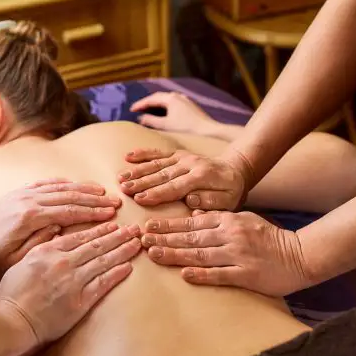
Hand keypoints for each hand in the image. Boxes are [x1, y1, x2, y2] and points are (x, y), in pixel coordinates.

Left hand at [0, 179, 121, 279]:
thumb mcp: (17, 260)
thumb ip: (41, 244)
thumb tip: (60, 228)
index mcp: (31, 218)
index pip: (69, 212)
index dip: (92, 213)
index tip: (110, 214)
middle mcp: (29, 201)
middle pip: (69, 196)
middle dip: (94, 199)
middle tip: (114, 202)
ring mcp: (23, 195)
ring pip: (60, 187)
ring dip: (82, 189)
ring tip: (102, 191)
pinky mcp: (18, 194)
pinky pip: (45, 184)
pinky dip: (63, 183)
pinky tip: (75, 184)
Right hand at [0, 222, 141, 346]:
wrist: (13, 321)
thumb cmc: (12, 295)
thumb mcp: (21, 263)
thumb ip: (40, 247)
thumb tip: (55, 234)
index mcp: (48, 251)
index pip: (80, 236)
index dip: (100, 229)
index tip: (113, 224)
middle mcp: (63, 262)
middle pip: (96, 245)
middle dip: (118, 236)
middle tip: (134, 229)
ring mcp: (73, 281)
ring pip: (104, 261)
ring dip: (123, 251)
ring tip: (136, 243)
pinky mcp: (80, 301)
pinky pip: (103, 283)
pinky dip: (117, 273)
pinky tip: (128, 266)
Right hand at [118, 147, 252, 209]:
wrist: (235, 169)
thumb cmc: (230, 191)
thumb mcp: (229, 201)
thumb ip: (211, 202)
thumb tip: (191, 200)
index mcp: (202, 176)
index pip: (176, 186)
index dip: (157, 193)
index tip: (140, 199)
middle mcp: (190, 164)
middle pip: (162, 174)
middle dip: (141, 182)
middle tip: (123, 188)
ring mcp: (183, 157)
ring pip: (156, 163)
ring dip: (137, 170)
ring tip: (120, 177)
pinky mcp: (178, 153)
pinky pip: (158, 153)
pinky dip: (143, 153)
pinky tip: (128, 156)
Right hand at [130, 92, 219, 135]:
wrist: (207, 131)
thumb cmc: (186, 128)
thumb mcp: (166, 125)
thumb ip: (151, 121)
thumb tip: (140, 118)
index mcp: (171, 98)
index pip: (151, 99)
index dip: (140, 104)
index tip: (131, 110)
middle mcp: (178, 96)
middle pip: (158, 97)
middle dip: (147, 103)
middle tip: (138, 109)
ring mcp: (185, 100)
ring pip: (166, 100)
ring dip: (156, 104)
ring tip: (148, 110)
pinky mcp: (189, 106)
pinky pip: (172, 103)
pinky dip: (164, 107)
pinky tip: (163, 114)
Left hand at [140, 211, 311, 296]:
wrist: (301, 254)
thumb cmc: (270, 238)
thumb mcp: (244, 220)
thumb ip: (219, 219)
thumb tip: (194, 215)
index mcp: (228, 221)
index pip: (191, 222)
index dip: (168, 224)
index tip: (147, 225)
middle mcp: (230, 235)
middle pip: (190, 237)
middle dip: (163, 237)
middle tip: (140, 239)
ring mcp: (238, 255)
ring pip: (200, 254)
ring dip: (174, 254)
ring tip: (153, 254)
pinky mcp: (247, 275)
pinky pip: (220, 274)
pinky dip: (202, 274)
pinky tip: (184, 275)